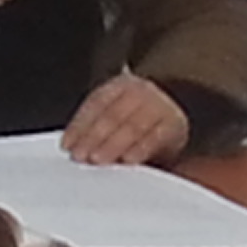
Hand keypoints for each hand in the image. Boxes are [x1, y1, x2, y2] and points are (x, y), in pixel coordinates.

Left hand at [62, 72, 190, 166]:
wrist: (180, 106)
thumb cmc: (139, 116)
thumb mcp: (118, 113)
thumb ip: (97, 125)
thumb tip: (72, 146)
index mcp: (119, 85)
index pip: (95, 104)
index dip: (79, 126)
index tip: (67, 145)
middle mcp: (139, 91)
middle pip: (112, 115)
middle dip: (92, 137)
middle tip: (80, 155)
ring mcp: (158, 106)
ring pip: (132, 126)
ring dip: (112, 145)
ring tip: (98, 159)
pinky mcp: (174, 124)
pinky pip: (155, 137)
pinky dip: (139, 150)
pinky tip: (127, 160)